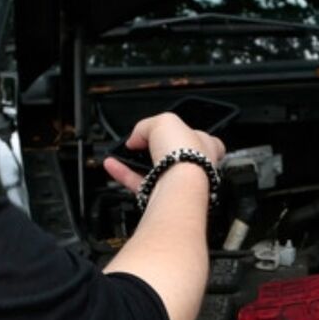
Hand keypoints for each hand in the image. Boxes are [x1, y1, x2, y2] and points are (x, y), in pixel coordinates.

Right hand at [102, 112, 225, 193]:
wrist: (181, 186)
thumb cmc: (186, 154)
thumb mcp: (164, 122)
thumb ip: (146, 126)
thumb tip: (135, 139)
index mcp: (207, 146)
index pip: (199, 137)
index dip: (180, 132)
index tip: (163, 131)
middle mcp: (195, 167)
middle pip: (172, 155)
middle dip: (152, 149)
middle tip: (137, 143)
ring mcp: (178, 183)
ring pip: (153, 171)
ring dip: (134, 161)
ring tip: (119, 153)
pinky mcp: (162, 197)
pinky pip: (139, 184)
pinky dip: (124, 174)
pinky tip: (112, 164)